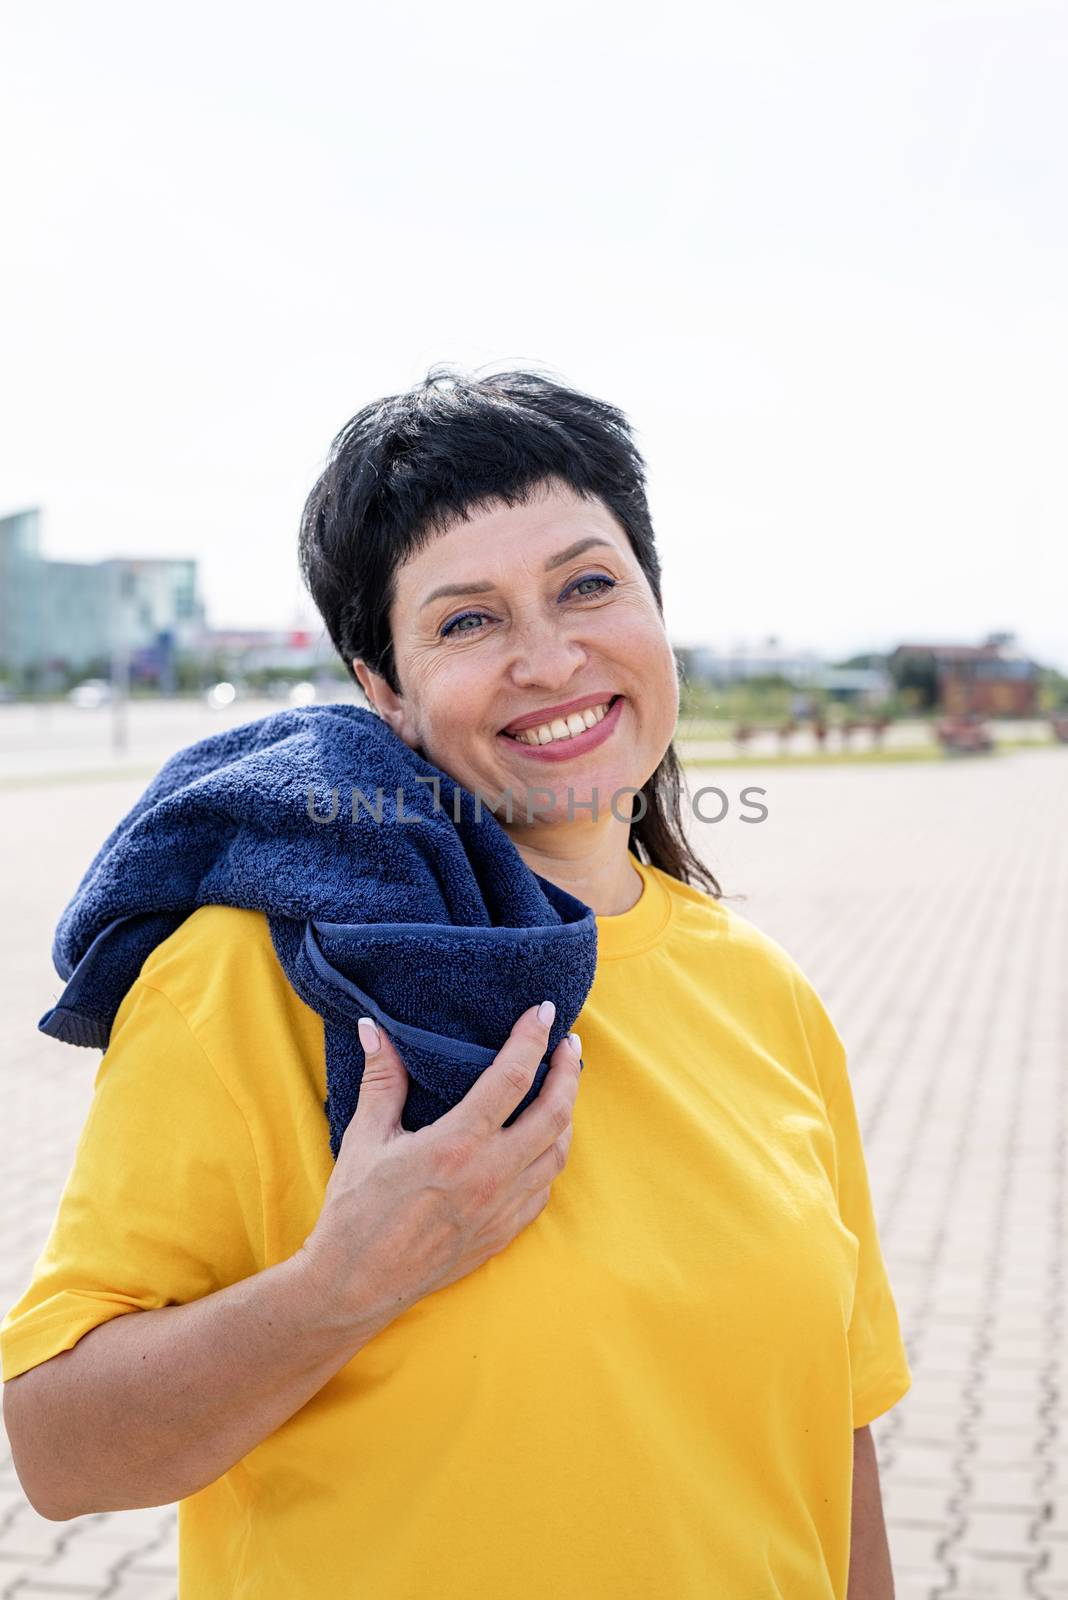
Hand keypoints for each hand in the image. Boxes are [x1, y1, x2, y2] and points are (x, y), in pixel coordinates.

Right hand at [295, 1002, 581, 1324]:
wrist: (355, 1285)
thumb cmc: (355, 1211)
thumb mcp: (365, 1137)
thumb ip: (381, 1078)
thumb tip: (374, 1027)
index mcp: (456, 1144)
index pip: (513, 1077)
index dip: (533, 1038)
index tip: (545, 1012)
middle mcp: (489, 1175)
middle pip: (555, 1113)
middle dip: (569, 1072)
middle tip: (569, 1046)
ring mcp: (501, 1208)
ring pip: (558, 1152)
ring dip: (567, 1115)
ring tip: (561, 1089)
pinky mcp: (503, 1233)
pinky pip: (544, 1189)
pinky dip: (550, 1158)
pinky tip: (540, 1144)